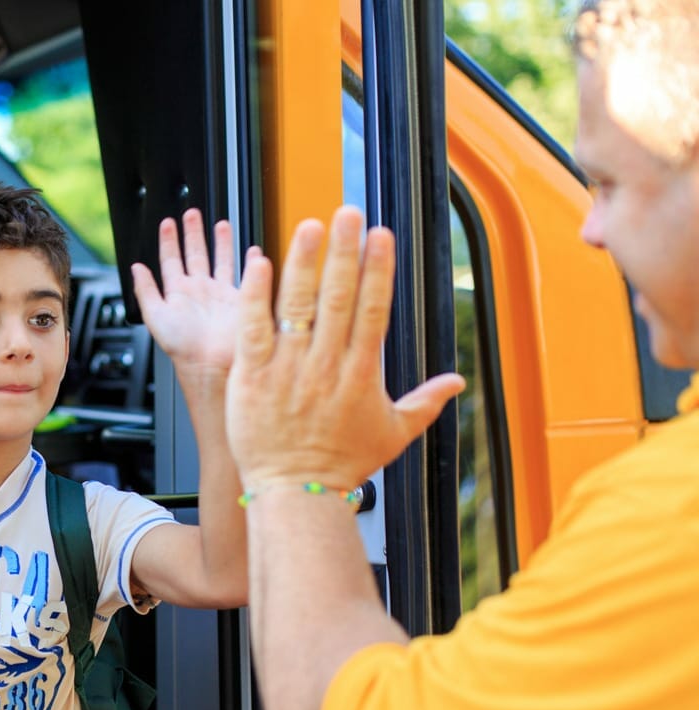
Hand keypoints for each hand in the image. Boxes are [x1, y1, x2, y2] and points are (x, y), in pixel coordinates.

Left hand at [131, 209, 244, 380]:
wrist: (212, 362)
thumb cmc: (183, 345)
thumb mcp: (155, 315)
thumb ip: (145, 290)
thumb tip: (135, 268)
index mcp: (178, 292)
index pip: (171, 259)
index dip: (168, 240)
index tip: (167, 222)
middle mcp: (199, 291)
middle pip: (196, 254)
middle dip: (193, 233)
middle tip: (192, 213)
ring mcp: (221, 293)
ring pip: (221, 259)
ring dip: (221, 241)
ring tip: (220, 223)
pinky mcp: (241, 298)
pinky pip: (247, 274)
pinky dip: (251, 262)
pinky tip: (253, 251)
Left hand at [226, 206, 464, 489]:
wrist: (295, 495)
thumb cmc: (342, 467)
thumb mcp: (393, 435)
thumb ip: (426, 402)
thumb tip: (458, 382)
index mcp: (361, 374)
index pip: (372, 310)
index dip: (377, 270)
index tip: (381, 236)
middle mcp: (326, 366)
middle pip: (338, 298)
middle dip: (345, 251)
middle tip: (350, 212)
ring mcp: (287, 370)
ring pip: (297, 306)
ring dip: (304, 263)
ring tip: (311, 225)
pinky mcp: (252, 377)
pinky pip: (253, 329)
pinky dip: (256, 296)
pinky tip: (260, 263)